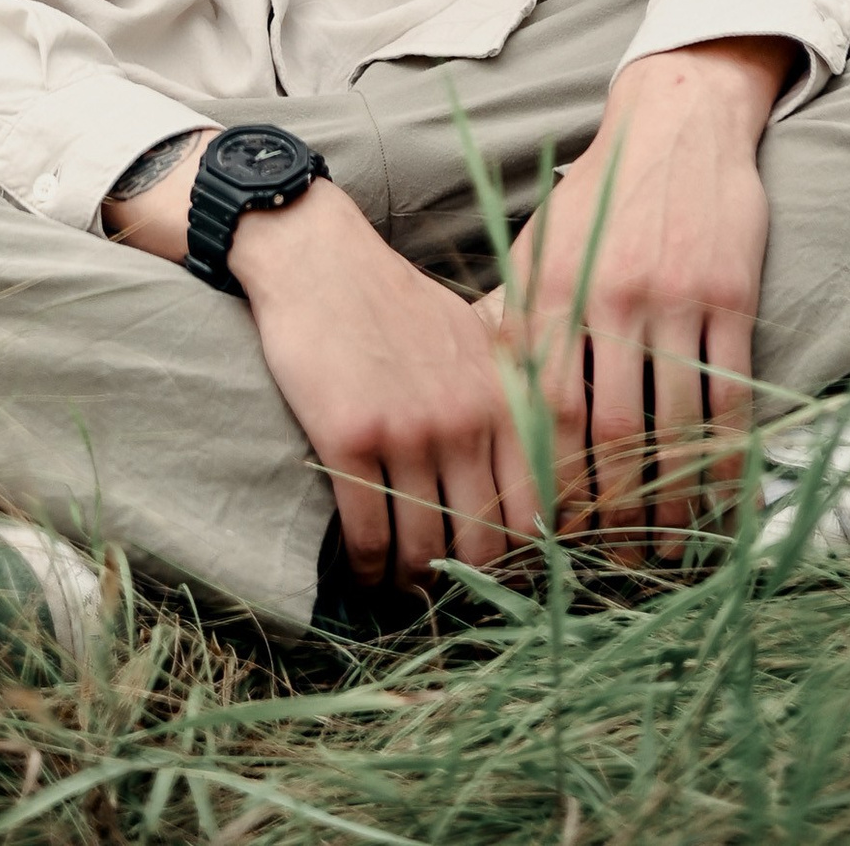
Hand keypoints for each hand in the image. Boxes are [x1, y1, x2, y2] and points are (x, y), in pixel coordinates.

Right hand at [238, 187, 527, 586]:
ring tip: (399, 591)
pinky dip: (366, 568)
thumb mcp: (470, 337)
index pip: (532, 510)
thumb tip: (528, 473)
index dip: (516, 558)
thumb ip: (503, 399)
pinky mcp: (349, 438)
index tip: (492, 572)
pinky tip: (361, 573)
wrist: (317, 257)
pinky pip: (368, 533)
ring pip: (423, 549)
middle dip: (463, 583)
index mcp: (500, 397)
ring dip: (410, 585)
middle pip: (481, 543)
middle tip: (443, 592)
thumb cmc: (393, 299)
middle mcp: (464, 419)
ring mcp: (407, 431)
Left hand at [495, 37, 791, 557]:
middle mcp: (609, 294)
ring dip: (673, 498)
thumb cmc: (597, 196)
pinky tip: (724, 500)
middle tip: (615, 560)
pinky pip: (732, 394)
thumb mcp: (539, 246)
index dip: (553, 477)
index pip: (546, 407)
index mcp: (553, 288)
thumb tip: (483, 403)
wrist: (673, 121)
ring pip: (674, 423)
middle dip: (613, 507)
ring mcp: (674, 295)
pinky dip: (729, 458)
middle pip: (610, 428)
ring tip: (669, 547)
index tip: (555, 532)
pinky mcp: (730, 294)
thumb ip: (516, 320)